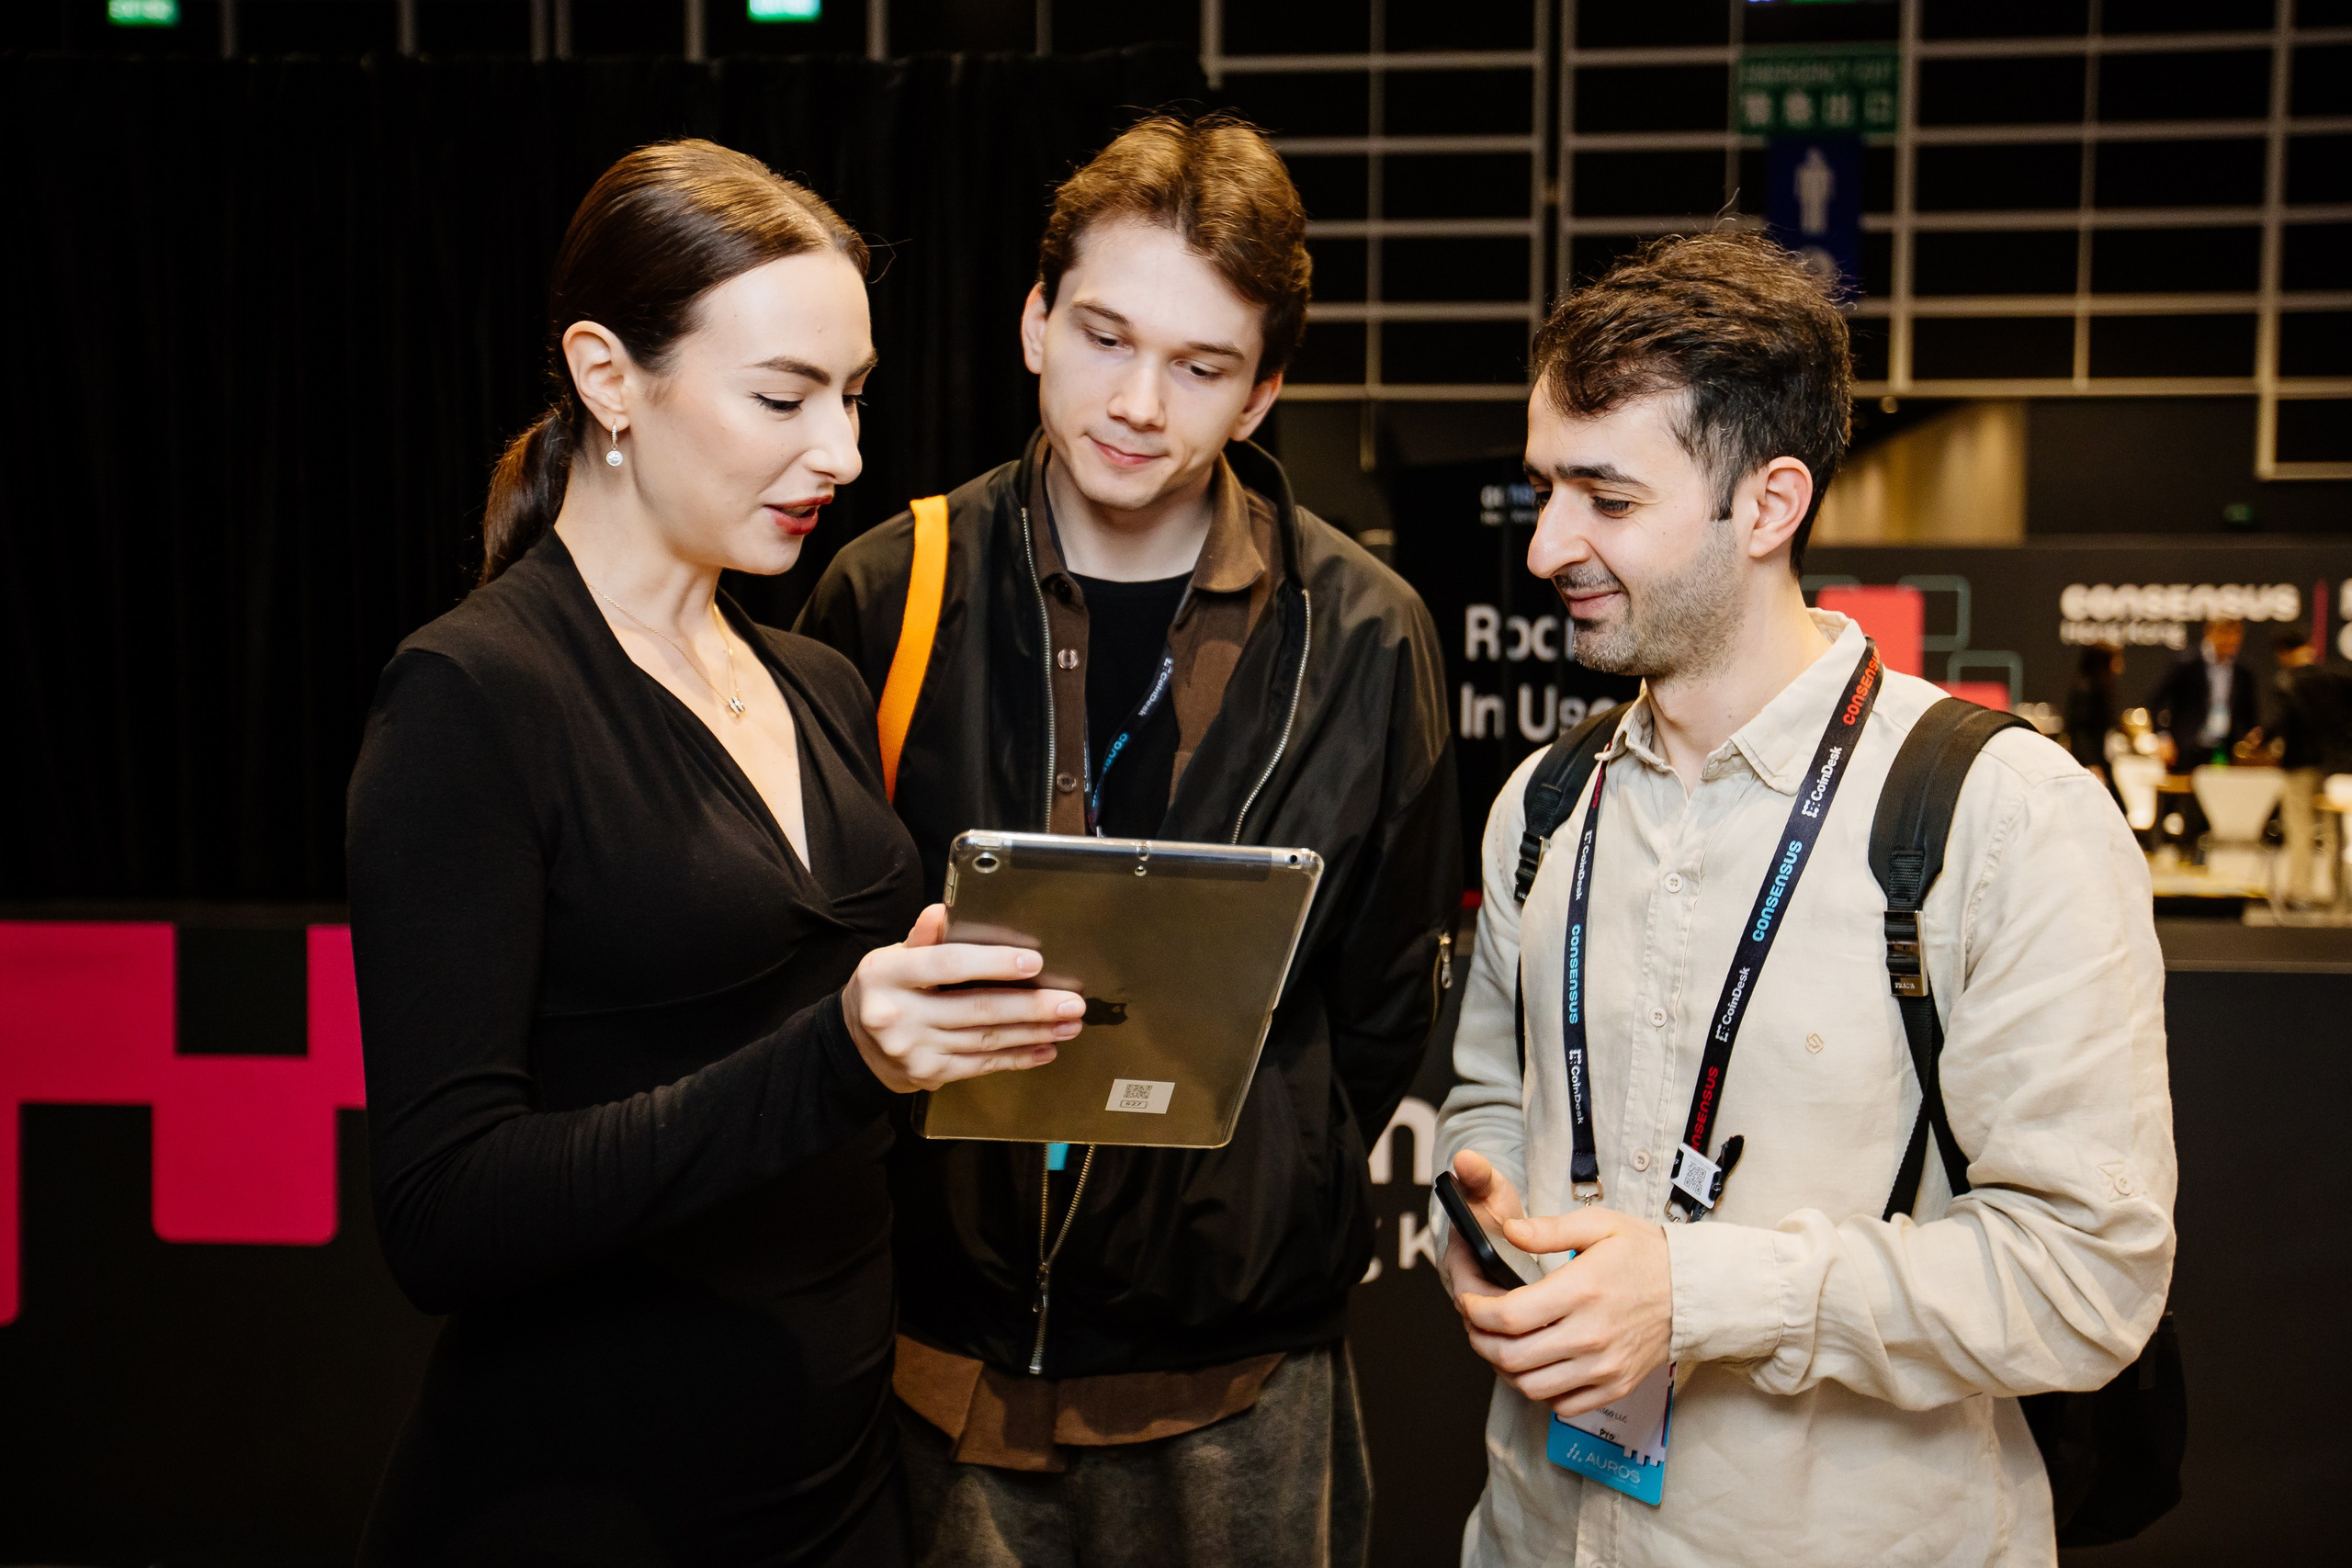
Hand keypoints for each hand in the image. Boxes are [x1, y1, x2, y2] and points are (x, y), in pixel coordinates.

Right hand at [841, 905, 1083, 1092]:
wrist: (855, 1045)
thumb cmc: (887, 989)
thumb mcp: (893, 956)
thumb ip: (923, 938)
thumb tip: (944, 911)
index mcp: (888, 974)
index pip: (948, 965)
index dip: (993, 963)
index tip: (1033, 963)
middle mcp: (897, 1015)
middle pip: (976, 1009)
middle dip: (1031, 1006)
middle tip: (1071, 1002)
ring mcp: (913, 1050)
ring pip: (985, 1040)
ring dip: (1033, 1033)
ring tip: (1069, 1024)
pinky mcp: (928, 1075)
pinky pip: (980, 1065)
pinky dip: (1016, 1058)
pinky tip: (1044, 1049)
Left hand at [1446, 1151, 1674, 1421]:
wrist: (1696, 1292)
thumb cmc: (1646, 1255)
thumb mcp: (1600, 1225)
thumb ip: (1549, 1229)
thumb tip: (1507, 1231)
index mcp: (1581, 1292)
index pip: (1506, 1316)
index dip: (1474, 1310)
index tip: (1469, 1300)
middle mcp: (1590, 1336)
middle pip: (1509, 1356)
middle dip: (1478, 1339)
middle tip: (1474, 1323)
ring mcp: (1602, 1367)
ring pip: (1529, 1387)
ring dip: (1503, 1368)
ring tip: (1499, 1344)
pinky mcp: (1614, 1386)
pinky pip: (1560, 1405)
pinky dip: (1538, 1390)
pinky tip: (1535, 1364)